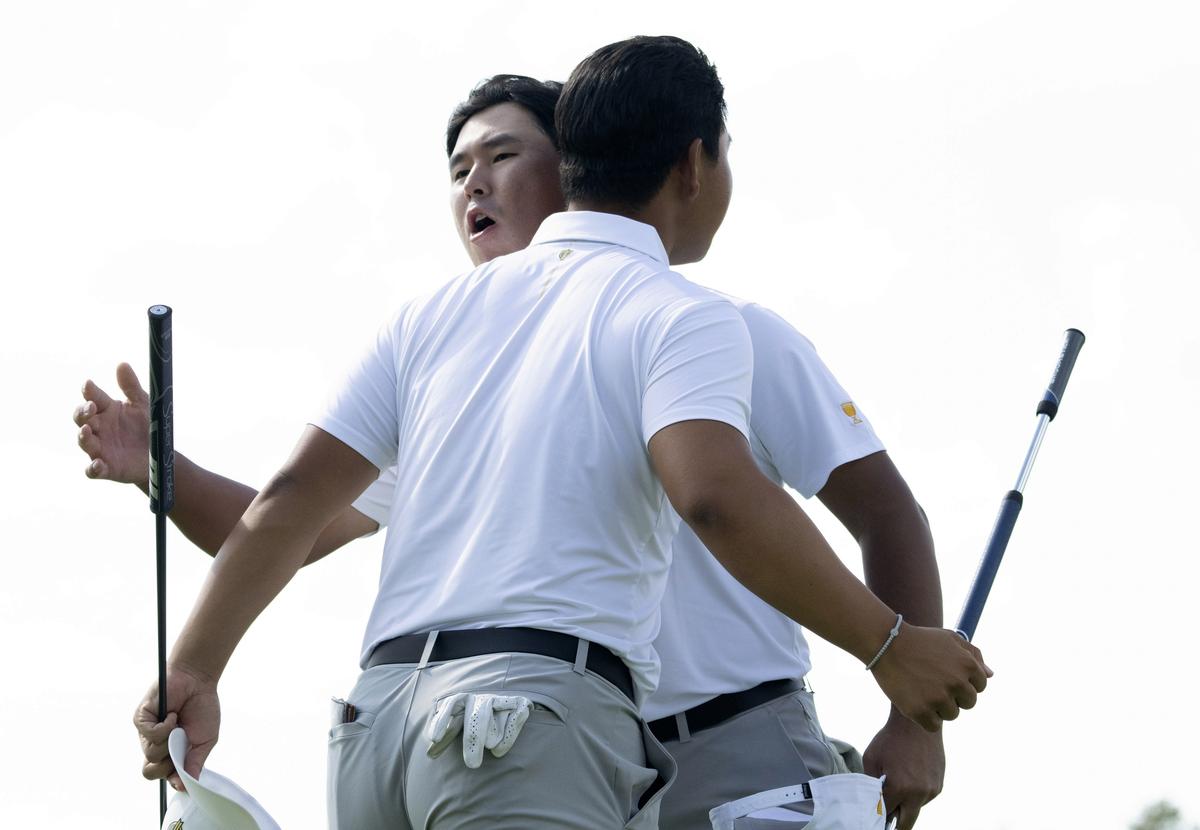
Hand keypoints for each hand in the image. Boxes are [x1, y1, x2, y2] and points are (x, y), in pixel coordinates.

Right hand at [75, 363, 150, 485]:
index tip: (88, 385)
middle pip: (82, 419)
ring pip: (84, 442)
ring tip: (87, 430)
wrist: (159, 454)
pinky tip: (97, 464)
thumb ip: (131, 387)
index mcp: (107, 410)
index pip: (93, 398)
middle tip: (90, 407)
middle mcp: (99, 428)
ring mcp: (101, 449)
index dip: (89, 392)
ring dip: (83, 436)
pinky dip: (93, 468)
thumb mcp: (142, 404)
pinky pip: (94, 470)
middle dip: (83, 412)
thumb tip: (122, 364)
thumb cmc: (146, 426)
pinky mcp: (107, 468)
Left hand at [134, 663, 220, 789]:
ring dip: (169, 742)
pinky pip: (149, 734)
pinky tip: (173, 715)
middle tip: (181, 749)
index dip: (172, 779)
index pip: (162, 775)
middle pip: (149, 771)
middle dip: (167, 766)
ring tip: (179, 726)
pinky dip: (165, 727)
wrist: (199, 681)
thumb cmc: (203, 709)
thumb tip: (187, 786)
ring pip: (150, 753)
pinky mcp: (142, 719)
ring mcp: (147, 733)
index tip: (183, 779)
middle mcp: (156, 745)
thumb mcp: (206, 741)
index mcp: (170, 753)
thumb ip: (195, 763)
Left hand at [427, 692, 532, 767]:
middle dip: (474, 739)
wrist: (506, 710)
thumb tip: (429, 753)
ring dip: (492, 733)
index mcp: (464, 700)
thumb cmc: (474, 724)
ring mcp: (502, 700)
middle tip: (472, 765)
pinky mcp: (521, 704)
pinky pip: (515, 717)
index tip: (434, 739)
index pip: (451, 704)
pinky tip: (499, 751)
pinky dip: (509, 734)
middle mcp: (482, 699)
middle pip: (476, 716)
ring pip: (496, 716)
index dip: (442, 719)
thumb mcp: (458, 727)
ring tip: (489, 748)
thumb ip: (445, 739)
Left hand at [863, 712, 945, 829]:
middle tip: (885, 820)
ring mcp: (932, 790)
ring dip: (907, 805)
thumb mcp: (871, 759)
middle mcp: (919, 793)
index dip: (877, 815)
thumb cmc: (890, 739)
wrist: (916, 724)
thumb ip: (870, 784)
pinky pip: (925, 798)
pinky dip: (916, 795)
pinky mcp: (939, 785)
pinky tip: (909, 778)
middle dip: (895, 823)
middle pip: (906, 823)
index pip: (885, 813)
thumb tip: (871, 801)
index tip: (873, 818)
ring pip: (916, 809)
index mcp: (900, 788)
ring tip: (897, 786)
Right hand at [869, 624, 991, 731]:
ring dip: (939, 707)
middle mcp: (957, 683)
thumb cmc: (920, 640)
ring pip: (951, 715)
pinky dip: (925, 718)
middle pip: (968, 704)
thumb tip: (990, 676)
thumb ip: (973, 655)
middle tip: (933, 683)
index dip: (963, 682)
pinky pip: (933, 726)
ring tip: (921, 689)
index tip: (946, 674)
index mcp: (968, 666)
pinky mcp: (920, 711)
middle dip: (954, 696)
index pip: (980, 687)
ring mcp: (938, 698)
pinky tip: (915, 701)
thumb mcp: (950, 638)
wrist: (885, 643)